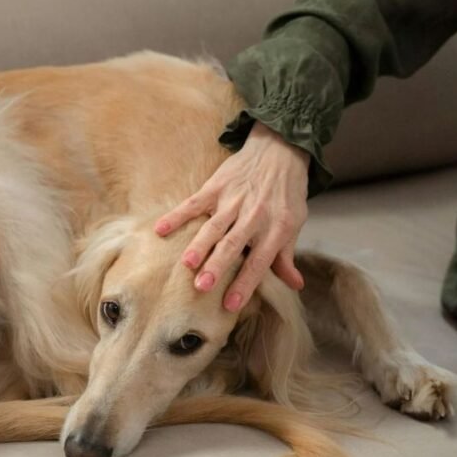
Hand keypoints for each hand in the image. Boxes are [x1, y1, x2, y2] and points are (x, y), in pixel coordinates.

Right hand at [154, 122, 309, 310]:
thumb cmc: (286, 194)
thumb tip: (295, 285)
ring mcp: (233, 200)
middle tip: (202, 287)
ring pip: (214, 226)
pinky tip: (161, 229)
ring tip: (187, 263)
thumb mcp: (294, 224)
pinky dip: (177, 216)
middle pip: (233, 245)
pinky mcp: (216, 186)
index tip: (230, 305)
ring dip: (200, 244)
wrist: (279, 151)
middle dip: (218, 266)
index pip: (259, 262)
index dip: (245, 283)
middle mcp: (254, 216)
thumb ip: (287, 256)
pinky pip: (194, 203)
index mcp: (275, 229)